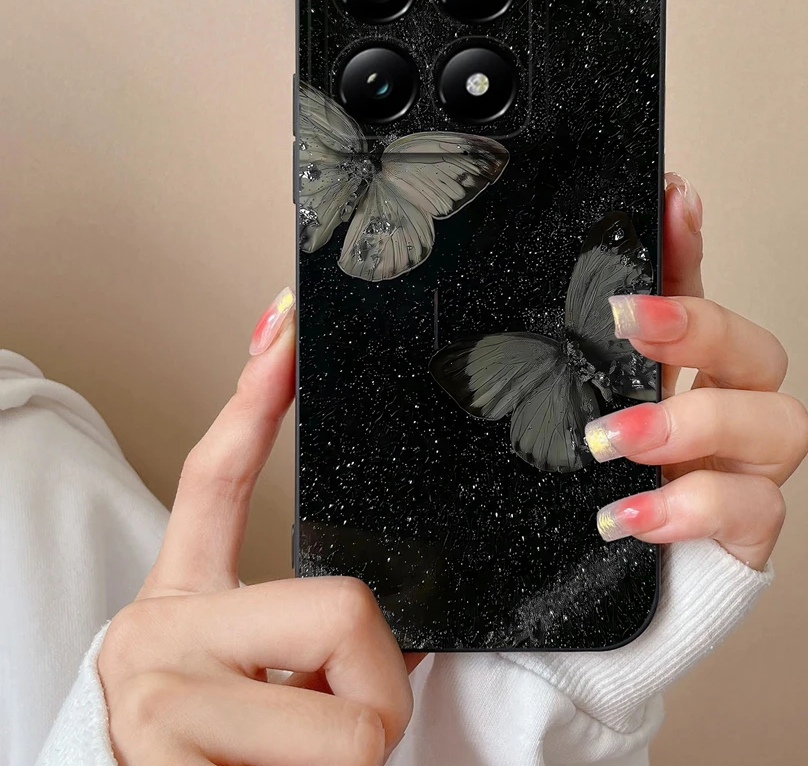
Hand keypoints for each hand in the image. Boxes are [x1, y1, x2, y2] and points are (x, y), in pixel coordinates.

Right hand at [98, 289, 413, 765]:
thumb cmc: (223, 764)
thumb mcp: (261, 688)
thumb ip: (316, 641)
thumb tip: (414, 629)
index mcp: (181, 603)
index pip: (215, 478)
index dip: (255, 398)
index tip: (284, 324)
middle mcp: (155, 636)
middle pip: (346, 607)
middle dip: (378, 686)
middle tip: (340, 731)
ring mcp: (156, 696)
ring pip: (353, 717)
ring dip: (359, 757)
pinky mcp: (164, 756)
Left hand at [587, 174, 807, 569]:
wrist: (606, 583)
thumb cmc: (596, 487)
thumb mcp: (576, 411)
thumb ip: (582, 357)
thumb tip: (555, 288)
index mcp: (685, 372)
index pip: (696, 291)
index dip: (690, 244)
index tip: (673, 196)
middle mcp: (731, 407)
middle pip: (758, 348)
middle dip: (700, 328)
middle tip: (624, 320)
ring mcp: (749, 468)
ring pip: (781, 421)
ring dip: (694, 422)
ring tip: (613, 439)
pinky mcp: (751, 529)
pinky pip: (753, 510)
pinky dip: (689, 507)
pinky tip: (627, 515)